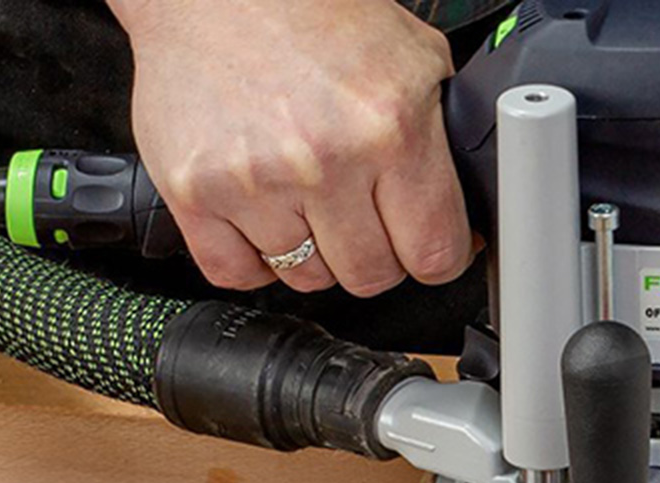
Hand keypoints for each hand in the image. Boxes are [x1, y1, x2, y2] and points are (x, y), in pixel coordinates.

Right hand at [111, 0, 472, 295]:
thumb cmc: (307, 12)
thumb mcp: (409, 56)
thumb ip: (442, 138)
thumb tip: (464, 222)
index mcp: (389, 126)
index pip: (434, 254)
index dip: (434, 254)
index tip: (421, 241)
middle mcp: (323, 158)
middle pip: (370, 277)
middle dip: (372, 250)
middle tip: (357, 206)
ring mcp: (255, 180)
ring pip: (307, 278)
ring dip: (310, 250)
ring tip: (301, 191)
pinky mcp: (195, 194)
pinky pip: (239, 273)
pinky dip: (252, 257)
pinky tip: (260, 212)